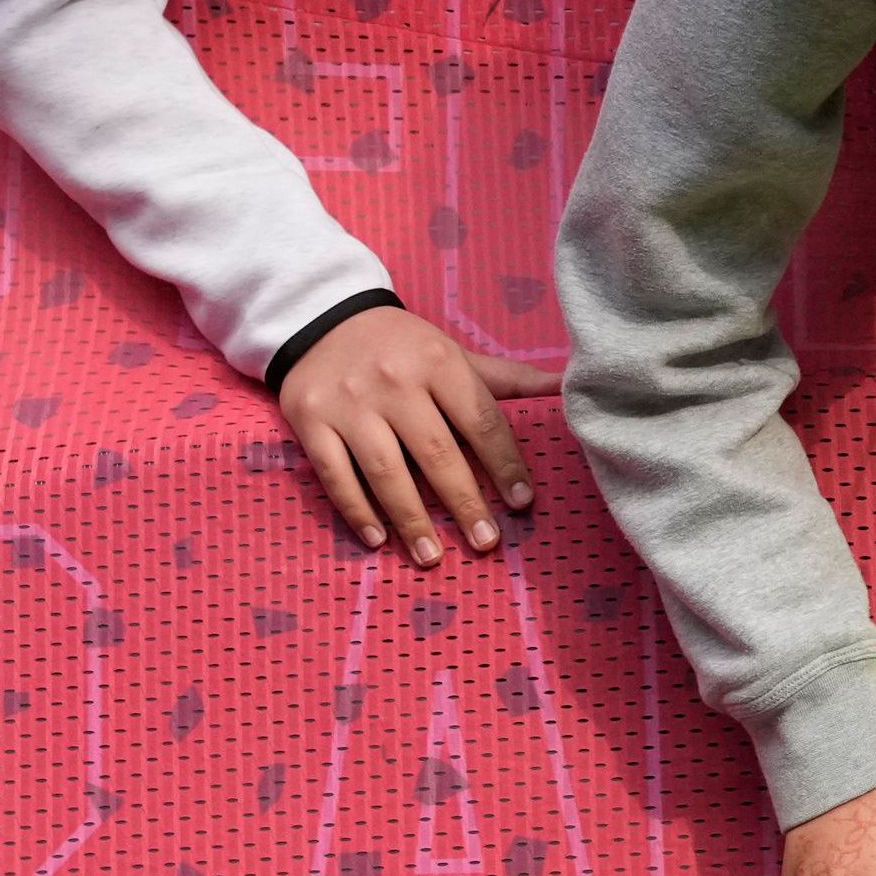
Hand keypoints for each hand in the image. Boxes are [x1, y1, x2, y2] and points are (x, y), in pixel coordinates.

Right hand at [272, 302, 552, 563]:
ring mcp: (349, 403)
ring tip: (432, 556)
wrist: (322, 318)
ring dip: (411, 519)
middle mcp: (393, 381)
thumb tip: (564, 387)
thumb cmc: (401, 346)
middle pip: (436, 452)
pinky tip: (378, 539)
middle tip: (486, 543)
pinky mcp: (310, 421)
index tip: (521, 503)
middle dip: (464, 502)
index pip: (480, 420)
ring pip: (385, 470)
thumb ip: (504, 379)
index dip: (504, 464)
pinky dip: (356, 510)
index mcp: (437, 362)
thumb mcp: (451, 352)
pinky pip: (335, 474)